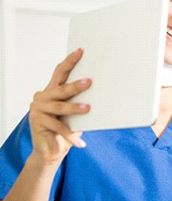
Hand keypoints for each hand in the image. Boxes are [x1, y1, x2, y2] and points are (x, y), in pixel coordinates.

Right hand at [28, 48, 90, 166]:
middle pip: (61, 89)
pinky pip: (58, 127)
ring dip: (74, 108)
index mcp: (51, 90)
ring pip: (60, 107)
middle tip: (89, 82)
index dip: (70, 61)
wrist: (52, 149)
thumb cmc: (66, 128)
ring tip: (88, 109)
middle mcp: (42, 96)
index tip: (80, 51)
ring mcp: (37, 108)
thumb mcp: (75, 113)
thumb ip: (81, 101)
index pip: (60, 71)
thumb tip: (103, 90)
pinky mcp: (37, 122)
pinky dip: (70, 134)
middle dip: (76, 85)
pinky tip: (80, 142)